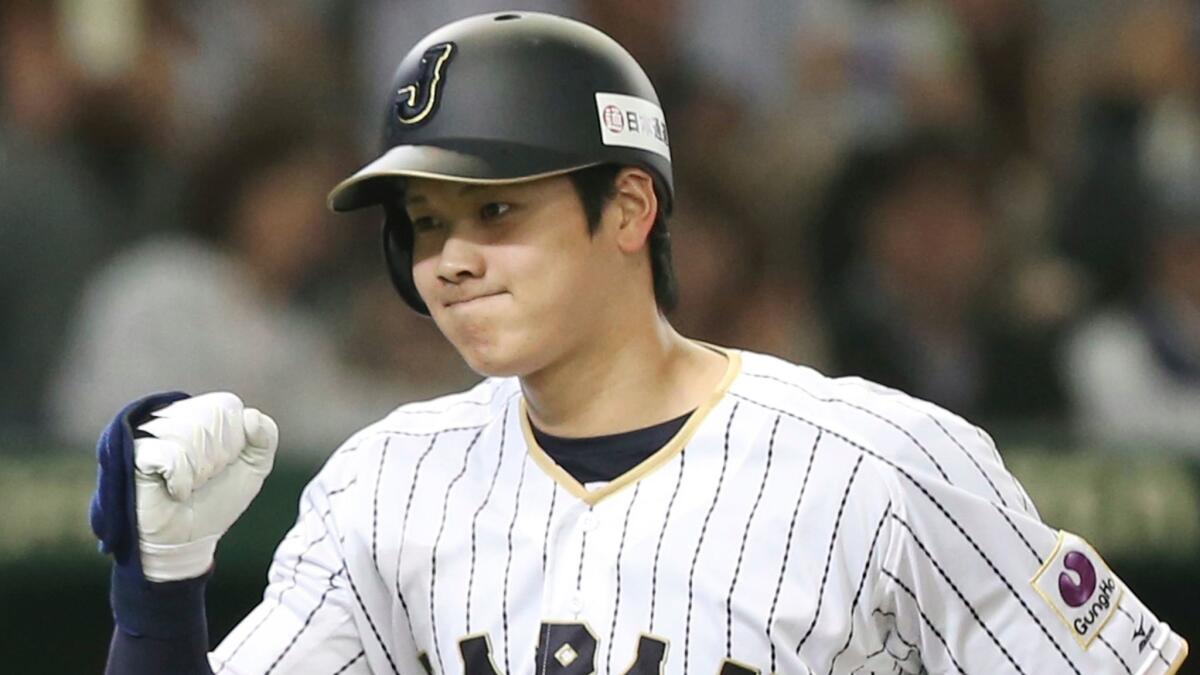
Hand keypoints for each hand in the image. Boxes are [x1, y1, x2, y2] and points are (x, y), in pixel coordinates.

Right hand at [133, 392, 277, 580]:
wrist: (187, 541)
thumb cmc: (216, 500)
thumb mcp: (254, 467)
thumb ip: (264, 437)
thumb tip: (251, 416)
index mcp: (199, 413)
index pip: (227, 405)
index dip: (235, 440)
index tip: (224, 465)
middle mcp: (170, 416)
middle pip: (211, 416)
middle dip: (218, 457)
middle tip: (204, 479)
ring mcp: (148, 434)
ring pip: (192, 433)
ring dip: (201, 470)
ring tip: (190, 486)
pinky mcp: (133, 456)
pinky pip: (169, 454)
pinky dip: (182, 480)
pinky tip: (176, 492)